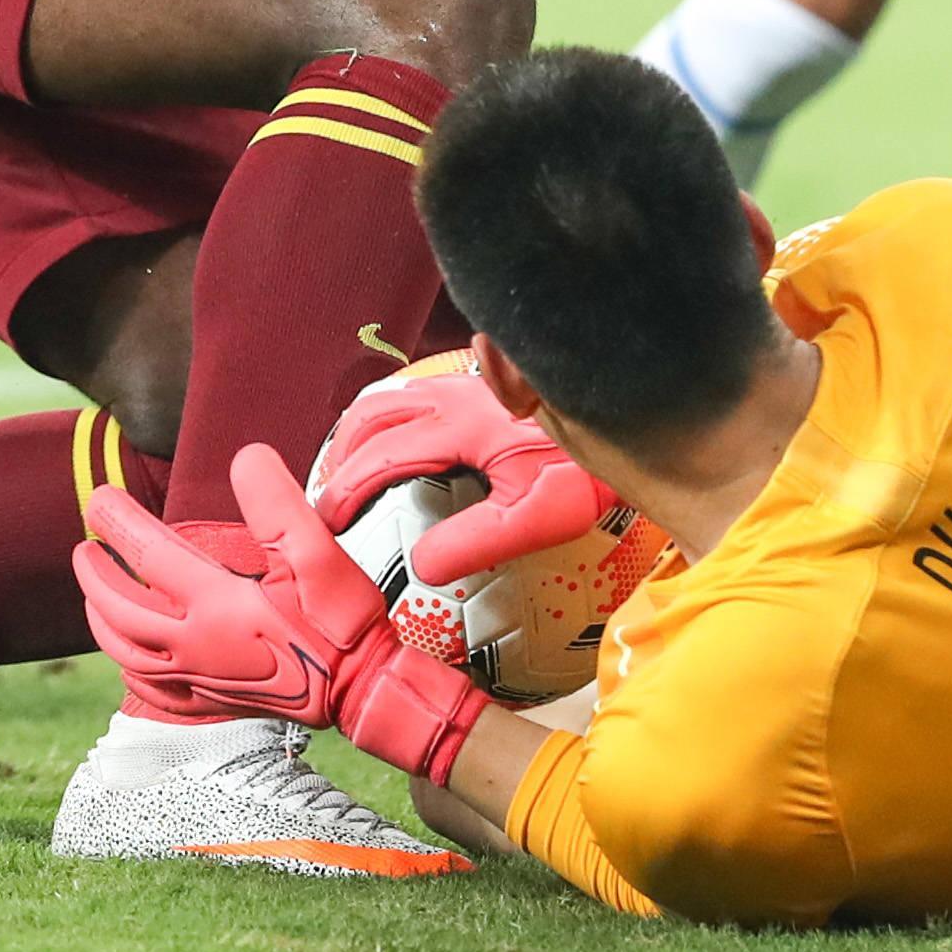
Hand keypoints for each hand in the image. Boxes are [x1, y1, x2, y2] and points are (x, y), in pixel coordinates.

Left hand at [77, 447, 493, 783]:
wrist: (364, 692)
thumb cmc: (341, 622)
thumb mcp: (318, 551)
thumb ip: (277, 501)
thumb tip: (245, 456)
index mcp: (213, 603)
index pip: (146, 554)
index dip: (118, 521)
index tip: (99, 498)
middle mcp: (193, 644)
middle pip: (121, 608)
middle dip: (96, 575)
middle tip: (86, 547)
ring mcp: (199, 678)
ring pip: (126, 652)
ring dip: (102, 620)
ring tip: (95, 597)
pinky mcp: (212, 703)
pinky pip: (152, 691)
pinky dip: (130, 670)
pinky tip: (131, 661)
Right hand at [314, 360, 618, 584]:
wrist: (628, 410)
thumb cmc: (587, 467)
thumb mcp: (538, 516)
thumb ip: (476, 541)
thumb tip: (421, 567)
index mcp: (456, 425)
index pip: (378, 457)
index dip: (343, 491)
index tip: (324, 523)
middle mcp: (453, 395)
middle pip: (371, 417)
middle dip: (340, 456)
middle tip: (329, 499)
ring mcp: (467, 384)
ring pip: (393, 397)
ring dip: (363, 432)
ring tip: (353, 468)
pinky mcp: (483, 385)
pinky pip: (419, 393)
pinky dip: (393, 418)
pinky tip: (407, 441)